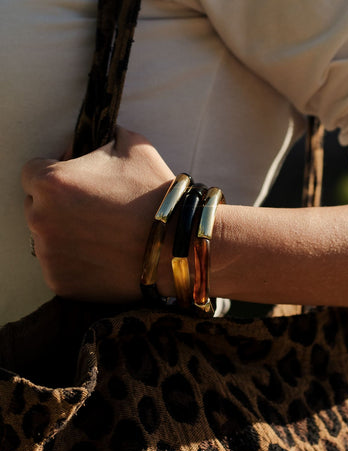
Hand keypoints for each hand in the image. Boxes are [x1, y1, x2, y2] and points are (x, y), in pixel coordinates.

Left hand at [22, 127, 174, 301]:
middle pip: (36, 206)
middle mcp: (39, 219)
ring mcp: (48, 255)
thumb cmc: (155, 194)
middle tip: (96, 211)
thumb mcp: (133, 145)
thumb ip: (103, 135)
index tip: (79, 183)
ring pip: (47, 239)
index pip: (33, 172)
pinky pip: (59, 267)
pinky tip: (103, 256)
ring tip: (103, 235)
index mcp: (50, 182)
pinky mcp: (60, 282)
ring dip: (67, 235)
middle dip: (59, 206)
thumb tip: (91, 138)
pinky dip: (76, 263)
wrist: (177, 245)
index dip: (57, 174)